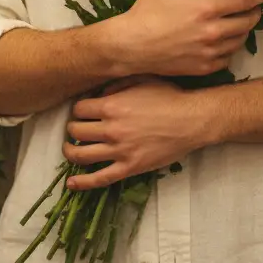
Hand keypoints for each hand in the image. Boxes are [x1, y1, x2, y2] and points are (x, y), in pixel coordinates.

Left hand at [63, 78, 206, 190]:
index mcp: (112, 105)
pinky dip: (82, 182)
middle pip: (76, 131)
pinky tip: (71, 182)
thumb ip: (117, 84)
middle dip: (73, 129)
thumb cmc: (169, 97)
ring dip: (70, 152)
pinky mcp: (129, 168)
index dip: (79, 110)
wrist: (191, 120)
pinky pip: (100, 178)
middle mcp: (111, 128)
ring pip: (81, 155)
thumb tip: (100, 93)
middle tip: (77, 129)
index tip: (83, 112)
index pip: (79, 109)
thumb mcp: (142, 79)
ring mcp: (119, 150)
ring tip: (71, 149)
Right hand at [107, 0, 262, 78]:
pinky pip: (228, 58)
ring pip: (240, 41)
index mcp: (207, 8)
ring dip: (245, 30)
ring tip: (241, 21)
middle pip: (248, 22)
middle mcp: (213, 32)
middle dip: (256, 12)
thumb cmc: (147, 11)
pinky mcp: (203, 68)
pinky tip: (225, 41)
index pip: (245, 0)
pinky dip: (231, 48)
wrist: (130, 47)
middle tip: (255, 6)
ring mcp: (210, 53)